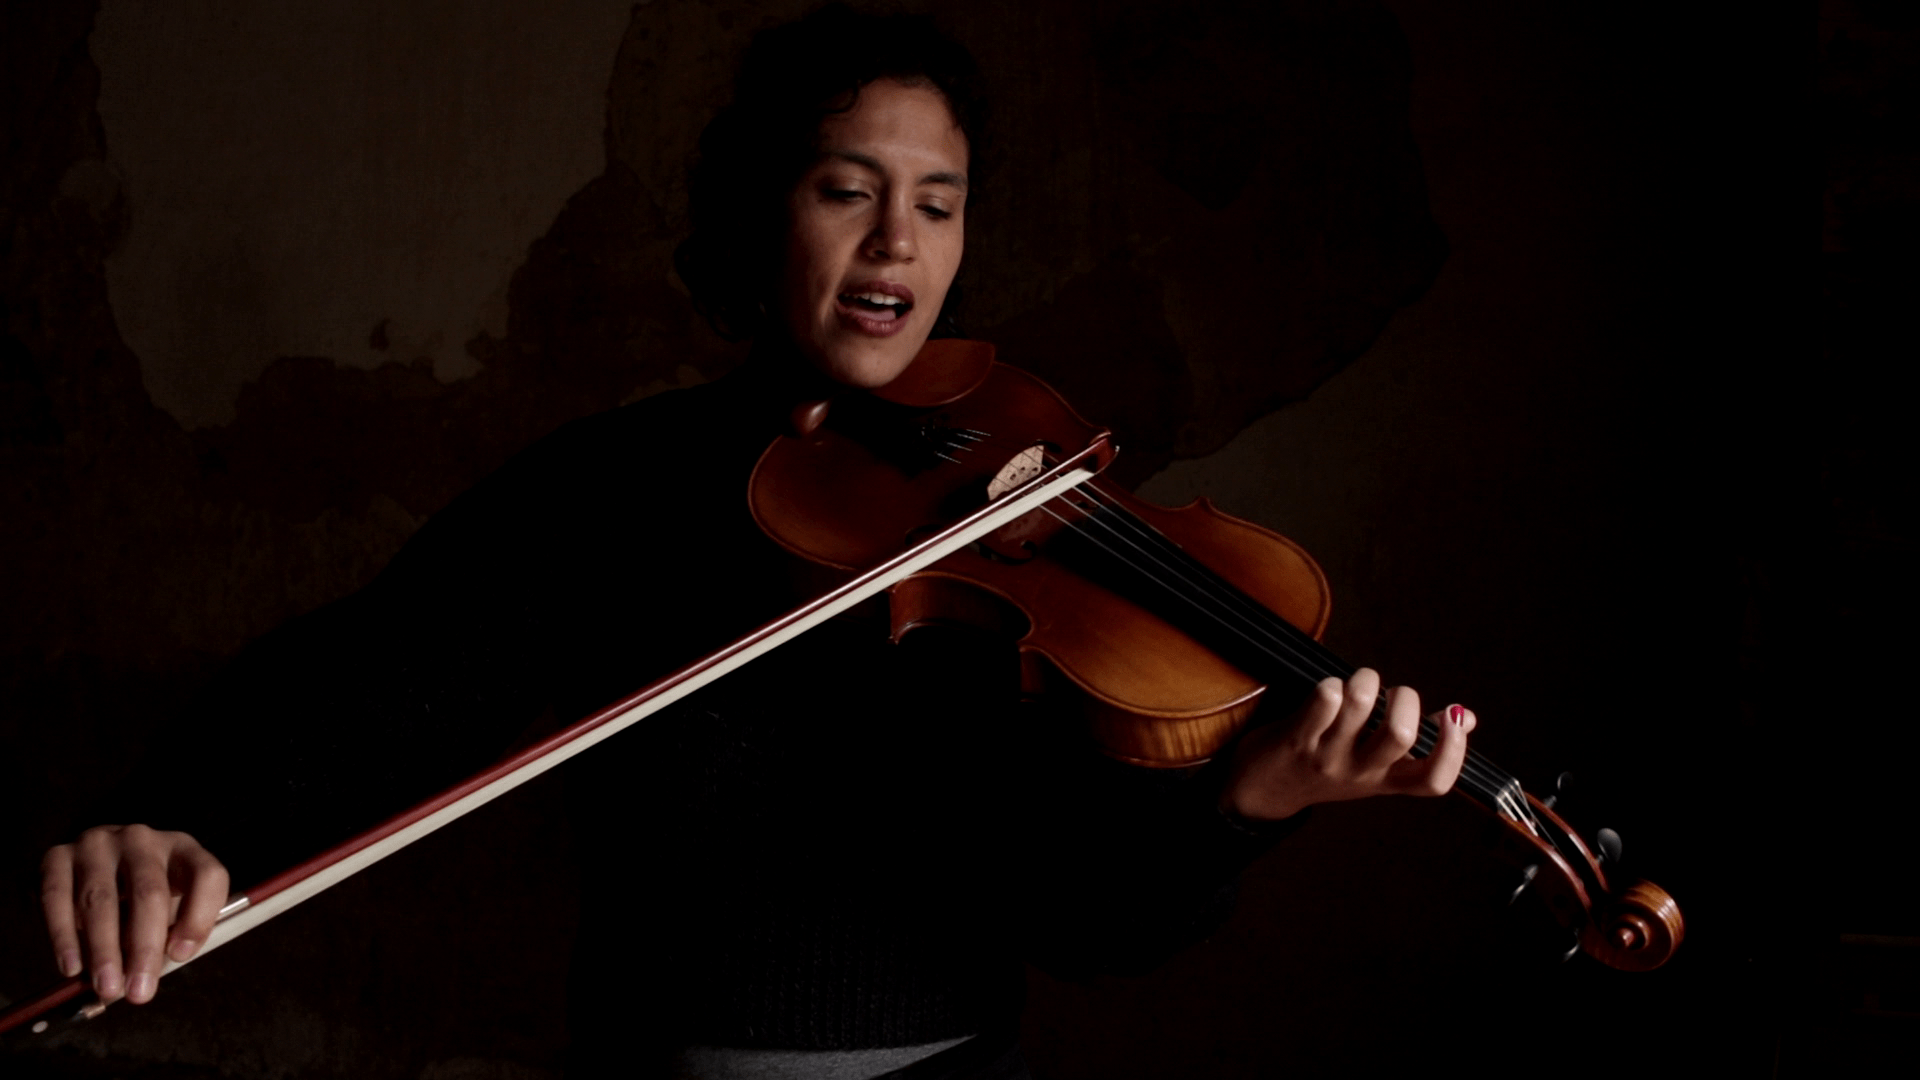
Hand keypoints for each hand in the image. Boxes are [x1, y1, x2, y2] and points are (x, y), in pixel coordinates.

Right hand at [40, 825, 229, 1004]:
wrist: (88, 860)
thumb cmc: (139, 891)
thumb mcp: (170, 904)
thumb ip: (174, 930)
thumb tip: (161, 965)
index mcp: (183, 849)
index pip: (206, 875)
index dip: (199, 917)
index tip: (181, 956)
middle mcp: (142, 840)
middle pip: (149, 892)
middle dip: (144, 948)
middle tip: (139, 991)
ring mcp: (98, 843)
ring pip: (101, 898)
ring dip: (104, 949)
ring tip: (107, 986)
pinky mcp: (57, 856)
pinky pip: (57, 898)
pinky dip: (64, 936)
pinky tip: (72, 966)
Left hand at [1222, 668, 1475, 821]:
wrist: (1260, 793)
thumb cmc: (1325, 767)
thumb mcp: (1373, 767)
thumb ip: (1415, 746)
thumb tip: (1466, 717)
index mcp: (1385, 782)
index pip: (1434, 781)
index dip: (1454, 749)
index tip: (1453, 717)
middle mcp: (1360, 775)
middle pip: (1401, 734)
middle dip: (1404, 697)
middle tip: (1390, 693)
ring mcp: (1327, 758)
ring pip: (1360, 706)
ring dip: (1365, 680)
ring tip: (1359, 683)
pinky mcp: (1296, 740)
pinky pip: (1323, 699)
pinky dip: (1332, 684)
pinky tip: (1329, 691)